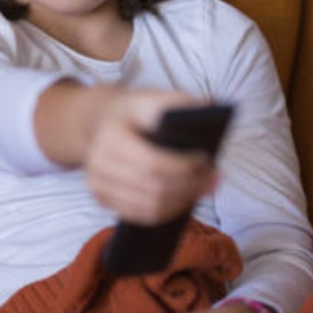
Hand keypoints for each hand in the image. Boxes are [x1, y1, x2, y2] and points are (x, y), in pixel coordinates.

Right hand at [84, 89, 215, 225]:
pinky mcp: (103, 198)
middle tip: (213, 178)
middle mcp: (99, 164)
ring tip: (204, 189)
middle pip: (154, 188)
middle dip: (189, 186)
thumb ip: (175, 101)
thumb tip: (208, 108)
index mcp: (110, 138)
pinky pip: (141, 215)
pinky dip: (167, 211)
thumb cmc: (131, 110)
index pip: (152, 163)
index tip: (207, 160)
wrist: (98, 120)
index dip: (183, 167)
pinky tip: (185, 199)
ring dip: (182, 202)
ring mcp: (98, 184)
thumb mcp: (149, 97)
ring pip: (149, 207)